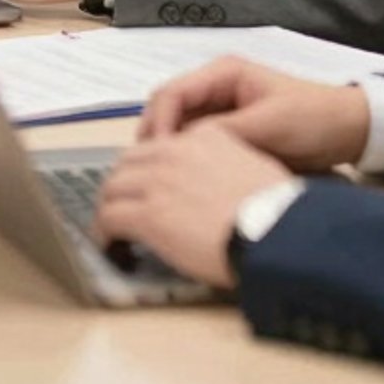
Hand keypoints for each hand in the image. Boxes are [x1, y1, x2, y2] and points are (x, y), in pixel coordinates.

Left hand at [95, 122, 293, 288]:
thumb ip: (229, 164)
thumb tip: (220, 185)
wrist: (279, 234)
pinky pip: (109, 219)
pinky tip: (110, 246)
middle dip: (122, 184)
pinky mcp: (147, 215)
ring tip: (111, 228)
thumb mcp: (255, 168)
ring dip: (110, 207)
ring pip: (112, 188)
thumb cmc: (278, 212)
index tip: (148, 186)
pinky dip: (104, 233)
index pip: (160, 146)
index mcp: (204, 137)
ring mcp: (157, 182)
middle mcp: (174, 152)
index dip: (150, 169)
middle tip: (123, 205)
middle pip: (128, 162)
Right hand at [138, 57, 370, 172]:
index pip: (171, 93)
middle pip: (168, 109)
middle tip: (148, 174)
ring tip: (162, 182)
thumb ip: (226, 133)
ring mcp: (221, 110)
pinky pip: (198, 144)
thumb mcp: (271, 125)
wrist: (353, 132)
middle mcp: (214, 88)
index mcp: (222, 73)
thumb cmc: (313, 120)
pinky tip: (184, 182)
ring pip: (179, 128)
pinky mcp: (230, 132)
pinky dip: (187, 160)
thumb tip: (184, 149)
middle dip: (156, 138)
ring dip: (169, 151)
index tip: (157, 158)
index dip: (159, 123)